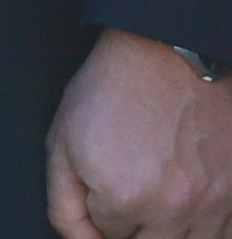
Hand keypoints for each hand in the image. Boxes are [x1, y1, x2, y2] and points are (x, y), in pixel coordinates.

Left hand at [50, 28, 231, 238]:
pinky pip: (221, 236)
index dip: (99, 205)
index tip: (104, 174)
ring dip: (166, 228)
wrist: (169, 56)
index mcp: (124, 196)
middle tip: (129, 183)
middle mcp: (172, 208)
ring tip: (156, 192)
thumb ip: (64, 203)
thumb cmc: (113, 91)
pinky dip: (201, 227)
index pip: (105, 234)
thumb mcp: (61, 141)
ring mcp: (210, 204)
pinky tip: (188, 202)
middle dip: (130, 222)